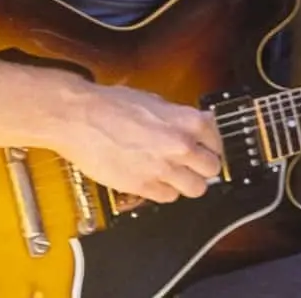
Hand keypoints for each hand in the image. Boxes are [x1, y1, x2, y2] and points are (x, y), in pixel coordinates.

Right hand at [52, 80, 226, 202]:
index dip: (210, 148)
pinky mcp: (141, 186)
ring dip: (186, 184)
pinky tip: (154, 182)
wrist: (81, 118)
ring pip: (195, 189)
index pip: (219, 144)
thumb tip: (195, 127)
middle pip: (212, 169)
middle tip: (192, 166)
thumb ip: (182, 118)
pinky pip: (167, 197)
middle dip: (203, 168)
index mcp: (190, 121)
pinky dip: (163, 192)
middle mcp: (182, 146)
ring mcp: (163, 168)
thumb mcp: (159, 102)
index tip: (205, 152)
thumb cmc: (114, 106)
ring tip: (175, 177)